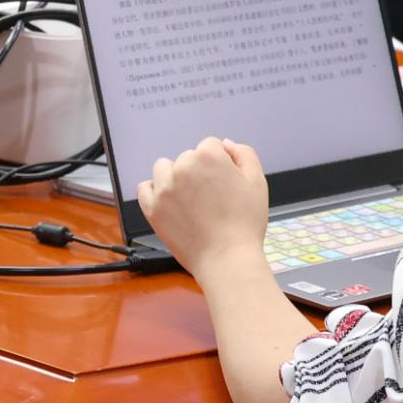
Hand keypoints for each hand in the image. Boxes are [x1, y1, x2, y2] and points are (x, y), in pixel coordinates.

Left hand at [140, 139, 269, 275]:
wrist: (228, 259)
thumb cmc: (245, 224)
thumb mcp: (257, 181)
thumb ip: (243, 154)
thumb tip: (225, 144)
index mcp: (208, 156)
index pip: (210, 145)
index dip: (221, 163)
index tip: (225, 182)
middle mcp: (183, 167)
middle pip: (188, 157)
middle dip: (199, 172)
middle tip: (212, 198)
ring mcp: (164, 188)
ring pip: (164, 168)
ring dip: (174, 177)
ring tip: (190, 200)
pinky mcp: (153, 208)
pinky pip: (144, 188)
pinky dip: (154, 191)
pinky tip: (168, 201)